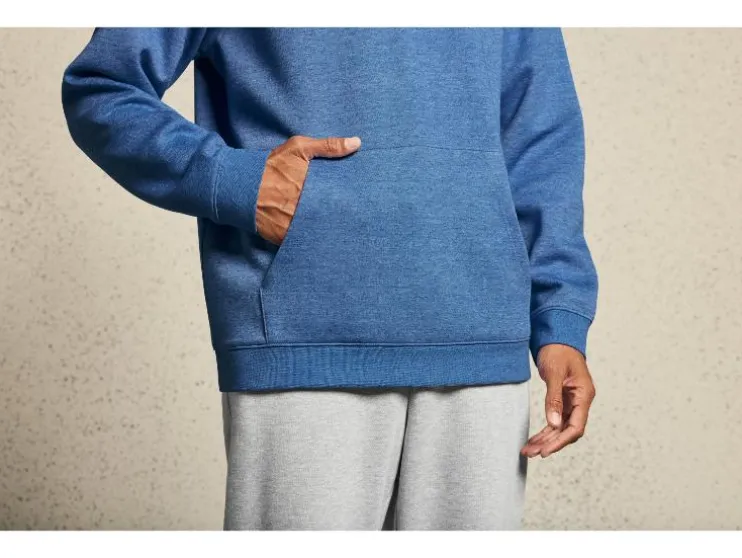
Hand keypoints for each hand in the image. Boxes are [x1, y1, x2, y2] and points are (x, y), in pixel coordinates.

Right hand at [255, 135, 361, 244]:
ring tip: (338, 231)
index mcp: (313, 188)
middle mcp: (305, 209)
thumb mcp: (298, 148)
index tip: (357, 202)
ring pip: (319, 232)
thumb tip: (357, 143)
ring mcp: (294, 226)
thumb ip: (328, 146)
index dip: (348, 202)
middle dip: (340, 218)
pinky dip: (310, 241)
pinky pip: (303, 242)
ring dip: (326, 231)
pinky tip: (318, 238)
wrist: (239, 186)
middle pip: (331, 218)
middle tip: (353, 218)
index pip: (340, 200)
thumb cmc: (271, 166)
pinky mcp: (283, 238)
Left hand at [521, 343, 595, 457]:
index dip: (561, 441)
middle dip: (550, 444)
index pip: (576, 427)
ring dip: (545, 440)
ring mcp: (572, 402)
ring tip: (527, 450)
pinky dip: (544, 431)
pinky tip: (534, 440)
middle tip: (531, 453)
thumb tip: (553, 424)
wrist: (557, 337)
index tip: (545, 451)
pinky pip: (555, 421)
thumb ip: (554, 398)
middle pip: (567, 431)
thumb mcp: (554, 373)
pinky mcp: (563, 401)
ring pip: (559, 428)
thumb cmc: (558, 351)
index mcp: (584, 395)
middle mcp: (580, 401)